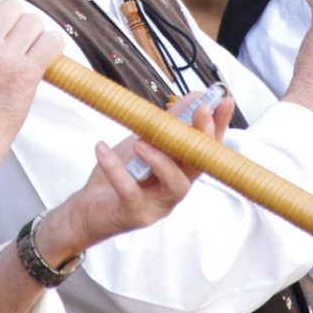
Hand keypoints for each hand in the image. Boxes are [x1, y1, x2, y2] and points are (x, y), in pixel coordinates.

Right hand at [0, 0, 62, 159]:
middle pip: (12, 7)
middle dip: (15, 21)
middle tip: (13, 39)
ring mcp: (5, 58)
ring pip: (34, 22)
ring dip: (35, 34)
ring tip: (27, 50)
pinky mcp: (26, 73)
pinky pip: (51, 42)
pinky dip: (52, 46)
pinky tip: (42, 57)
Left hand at [31, 91, 234, 264]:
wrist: (87, 209)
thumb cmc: (119, 175)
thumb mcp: (142, 143)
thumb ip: (165, 126)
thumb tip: (192, 97)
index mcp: (180, 171)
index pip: (207, 148)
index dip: (219, 126)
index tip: (225, 100)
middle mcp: (175, 189)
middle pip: (199, 165)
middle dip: (203, 137)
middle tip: (199, 111)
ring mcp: (157, 205)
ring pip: (176, 185)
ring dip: (162, 159)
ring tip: (140, 143)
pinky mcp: (134, 215)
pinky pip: (130, 192)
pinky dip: (116, 169)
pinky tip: (102, 148)